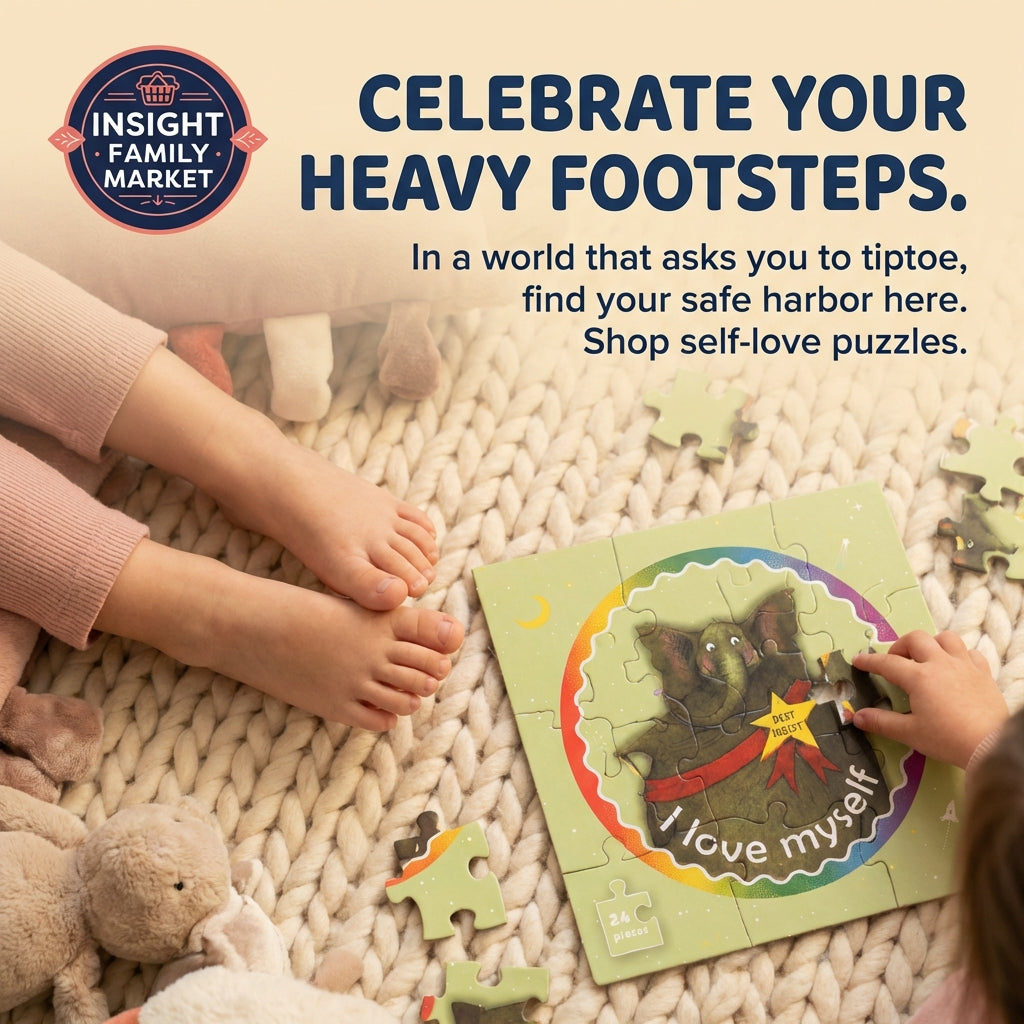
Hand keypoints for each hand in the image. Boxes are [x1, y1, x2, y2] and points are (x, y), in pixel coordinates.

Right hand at [852, 630, 1007, 768]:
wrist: (991, 745)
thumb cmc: (947, 739)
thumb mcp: (910, 733)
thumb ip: (881, 723)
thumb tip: (856, 716)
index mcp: (919, 677)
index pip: (887, 663)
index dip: (870, 661)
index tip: (858, 660)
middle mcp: (940, 664)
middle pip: (916, 639)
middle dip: (900, 646)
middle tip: (895, 662)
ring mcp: (964, 665)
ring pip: (945, 638)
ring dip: (931, 644)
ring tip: (926, 659)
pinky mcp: (983, 673)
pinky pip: (969, 653)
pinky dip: (958, 655)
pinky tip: (954, 668)